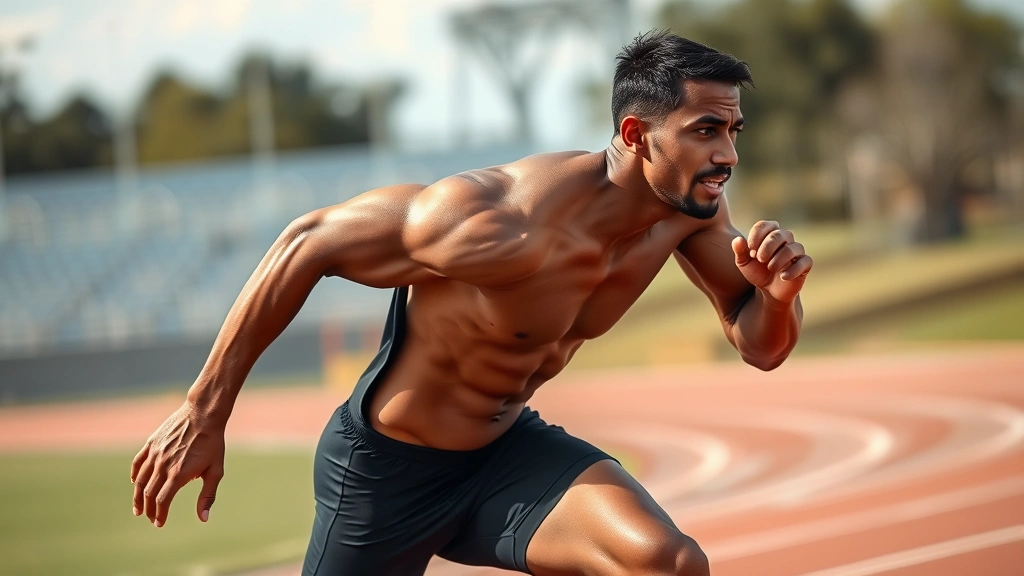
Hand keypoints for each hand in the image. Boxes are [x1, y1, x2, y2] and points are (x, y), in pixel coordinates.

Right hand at [130, 400, 224, 526]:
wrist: (203, 414)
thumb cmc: (212, 443)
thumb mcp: (215, 470)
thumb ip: (208, 495)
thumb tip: (203, 518)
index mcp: (178, 474)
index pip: (162, 501)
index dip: (159, 514)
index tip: (159, 523)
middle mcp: (163, 465)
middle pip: (148, 493)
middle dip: (148, 509)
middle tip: (150, 518)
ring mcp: (155, 454)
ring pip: (139, 480)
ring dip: (137, 497)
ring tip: (137, 508)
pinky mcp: (151, 443)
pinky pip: (138, 462)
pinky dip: (134, 475)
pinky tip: (134, 483)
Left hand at [731, 220, 811, 303]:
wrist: (769, 291)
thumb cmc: (758, 272)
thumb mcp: (745, 263)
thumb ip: (740, 251)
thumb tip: (738, 239)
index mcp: (769, 234)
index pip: (764, 225)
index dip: (756, 235)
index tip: (750, 250)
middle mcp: (785, 238)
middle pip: (779, 234)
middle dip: (767, 247)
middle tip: (760, 259)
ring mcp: (797, 250)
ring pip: (792, 247)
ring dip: (779, 259)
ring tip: (770, 268)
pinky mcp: (805, 263)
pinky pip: (805, 261)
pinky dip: (793, 269)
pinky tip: (783, 277)